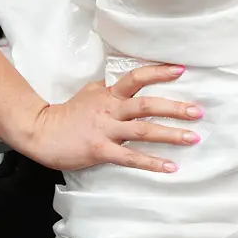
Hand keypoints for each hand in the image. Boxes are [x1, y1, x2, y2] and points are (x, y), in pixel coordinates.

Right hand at [15, 64, 198, 173]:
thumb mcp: (88, 93)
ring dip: (170, 134)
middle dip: (175, 108)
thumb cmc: (66, 114)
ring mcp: (106, 130)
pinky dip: (151, 162)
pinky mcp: (100, 150)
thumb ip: (107, 88)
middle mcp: (110, 109)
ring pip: (143, 130)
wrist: (40, 132)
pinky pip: (130, 157)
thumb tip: (120, 82)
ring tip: (193, 137)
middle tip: (198, 111)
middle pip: (147, 104)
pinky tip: (170, 167)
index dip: (159, 72)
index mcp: (109, 94)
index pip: (136, 77)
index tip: (181, 70)